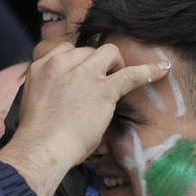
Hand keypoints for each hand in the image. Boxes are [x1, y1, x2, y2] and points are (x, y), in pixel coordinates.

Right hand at [0, 43, 168, 195]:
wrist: (42, 147)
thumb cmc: (37, 135)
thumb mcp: (33, 100)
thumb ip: (47, 89)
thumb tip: (60, 94)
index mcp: (41, 67)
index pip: (66, 49)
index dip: (77, 60)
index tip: (82, 73)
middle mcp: (62, 64)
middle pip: (87, 49)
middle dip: (96, 64)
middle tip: (99, 85)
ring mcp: (83, 74)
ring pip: (108, 52)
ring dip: (115, 64)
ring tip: (116, 82)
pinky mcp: (103, 89)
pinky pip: (130, 74)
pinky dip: (148, 71)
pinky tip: (162, 70)